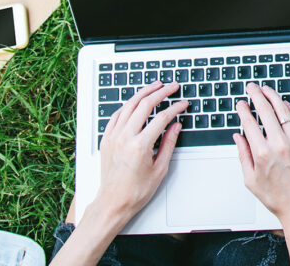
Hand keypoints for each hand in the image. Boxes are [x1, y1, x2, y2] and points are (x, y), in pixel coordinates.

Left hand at [91, 81, 187, 223]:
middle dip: (160, 92)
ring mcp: (113, 136)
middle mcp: (125, 137)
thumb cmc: (135, 191)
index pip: (161, 118)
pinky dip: (127, 105)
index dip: (175, 108)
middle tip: (171, 87)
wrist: (113, 202)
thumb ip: (169, 144)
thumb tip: (175, 126)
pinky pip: (116, 114)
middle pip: (144, 105)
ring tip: (155, 86)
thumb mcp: (159, 169)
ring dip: (143, 93)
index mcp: (140, 146)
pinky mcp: (106, 138)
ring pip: (129, 105)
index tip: (182, 104)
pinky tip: (134, 101)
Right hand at [233, 83, 289, 229]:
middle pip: (265, 111)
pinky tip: (285, 104)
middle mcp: (280, 145)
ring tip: (267, 90)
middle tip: (252, 88)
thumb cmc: (277, 198)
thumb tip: (238, 137)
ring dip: (273, 97)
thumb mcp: (251, 180)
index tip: (241, 104)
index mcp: (262, 154)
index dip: (243, 110)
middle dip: (256, 95)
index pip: (249, 122)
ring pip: (283, 111)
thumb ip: (243, 155)